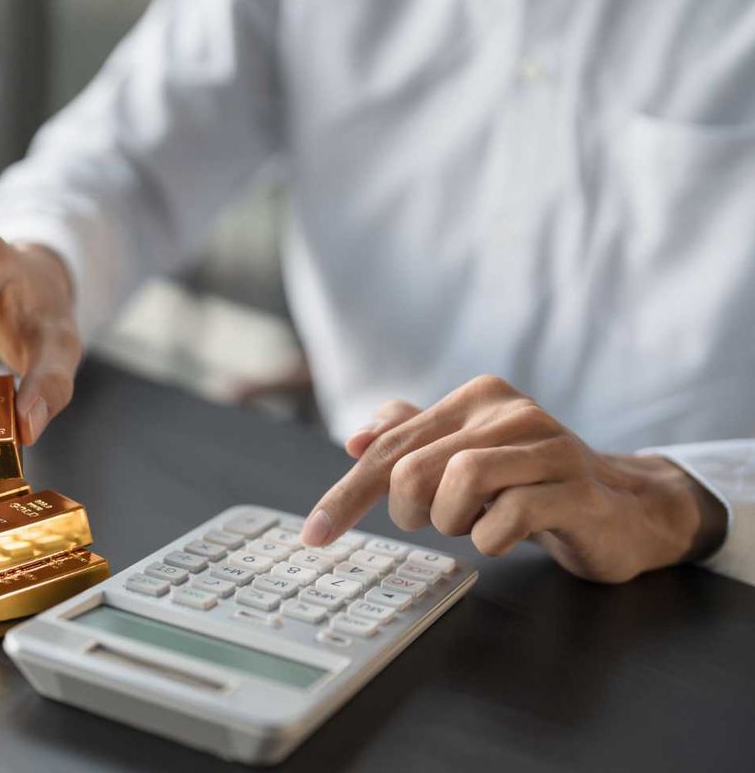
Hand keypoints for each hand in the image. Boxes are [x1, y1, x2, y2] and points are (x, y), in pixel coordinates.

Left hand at [302, 375, 726, 581]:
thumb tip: (356, 436)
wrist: (622, 509)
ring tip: (476, 524)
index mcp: (477, 397)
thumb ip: (414, 438)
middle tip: (435, 522)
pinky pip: (505, 519)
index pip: (390, 445)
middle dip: (409, 511)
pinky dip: (490, 539)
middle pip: (413, 467)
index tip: (314, 535)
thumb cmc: (529, 484)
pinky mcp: (576, 488)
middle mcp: (511, 410)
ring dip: (453, 522)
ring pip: (458, 483)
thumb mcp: (468, 456)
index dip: (346, 494)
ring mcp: (549, 445)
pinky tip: (505, 535)